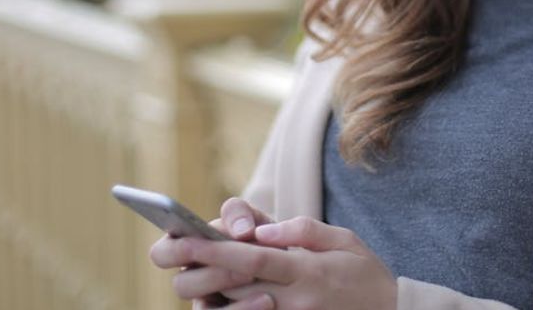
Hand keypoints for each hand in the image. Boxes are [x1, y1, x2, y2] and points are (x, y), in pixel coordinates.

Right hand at [149, 198, 275, 306]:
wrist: (285, 266)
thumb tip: (241, 231)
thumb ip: (240, 213)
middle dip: (207, 272)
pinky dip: (243, 309)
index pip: (162, 253)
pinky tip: (267, 299)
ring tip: (253, 274)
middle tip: (230, 255)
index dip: (174, 249)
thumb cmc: (261, 237)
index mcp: (187, 251)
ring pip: (202, 308)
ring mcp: (206, 303)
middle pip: (181, 284)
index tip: (199, 241)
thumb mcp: (252, 218)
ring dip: (225, 286)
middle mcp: (191, 281)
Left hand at [180, 217, 397, 309]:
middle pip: (233, 287)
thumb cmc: (365, 273)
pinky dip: (230, 309)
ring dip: (206, 294)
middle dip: (195, 271)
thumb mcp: (344, 240)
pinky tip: (214, 298)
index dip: (212, 249)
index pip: (251, 259)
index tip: (180, 238)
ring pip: (234, 309)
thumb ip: (303, 230)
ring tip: (187, 276)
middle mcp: (293, 300)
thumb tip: (263, 230)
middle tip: (166, 253)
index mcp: (306, 271)